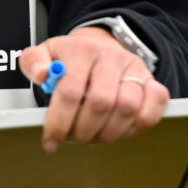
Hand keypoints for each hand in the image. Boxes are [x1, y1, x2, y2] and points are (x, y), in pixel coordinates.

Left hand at [19, 26, 169, 152]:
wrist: (100, 46)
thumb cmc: (71, 57)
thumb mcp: (45, 53)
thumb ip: (33, 62)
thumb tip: (41, 75)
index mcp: (81, 49)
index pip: (70, 92)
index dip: (59, 123)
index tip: (51, 141)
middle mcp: (111, 57)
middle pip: (100, 103)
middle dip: (83, 131)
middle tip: (74, 138)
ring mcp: (134, 68)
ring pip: (128, 108)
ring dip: (108, 133)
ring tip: (93, 136)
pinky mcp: (151, 80)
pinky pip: (155, 105)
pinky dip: (138, 125)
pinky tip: (119, 129)